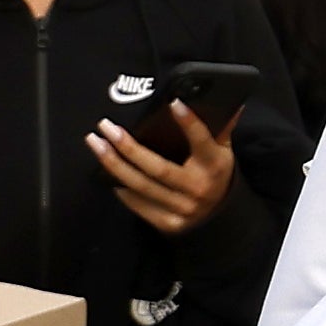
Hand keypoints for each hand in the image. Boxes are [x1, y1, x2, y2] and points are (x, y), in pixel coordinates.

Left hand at [86, 104, 239, 233]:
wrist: (219, 216)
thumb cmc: (214, 173)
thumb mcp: (222, 150)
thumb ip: (222, 127)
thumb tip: (230, 101)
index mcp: (214, 166)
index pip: (202, 142)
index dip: (189, 123)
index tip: (173, 103)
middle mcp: (198, 190)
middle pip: (158, 169)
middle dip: (129, 148)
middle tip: (106, 127)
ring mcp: (182, 210)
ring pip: (142, 186)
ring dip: (114, 164)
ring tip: (95, 143)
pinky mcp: (168, 224)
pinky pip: (139, 205)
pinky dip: (122, 189)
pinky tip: (106, 171)